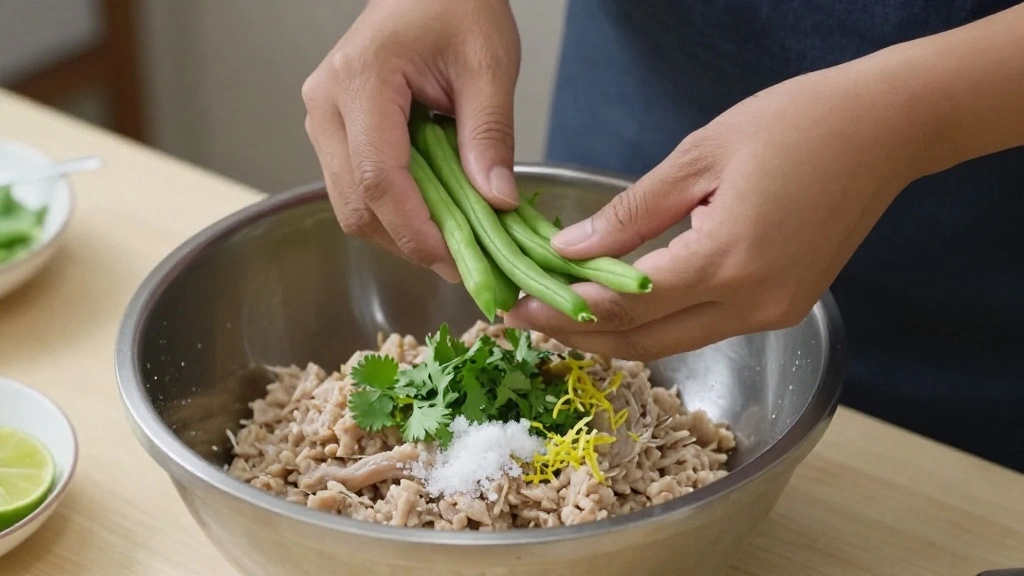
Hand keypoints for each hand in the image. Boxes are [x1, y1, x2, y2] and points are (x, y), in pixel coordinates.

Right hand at [302, 0, 520, 281]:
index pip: (380, 178)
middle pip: (356, 204)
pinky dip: (392, 212)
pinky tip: (430, 213)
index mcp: (361, 80)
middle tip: (463, 262)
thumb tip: (495, 202)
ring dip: (399, 232)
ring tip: (452, 240)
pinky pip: (354, 188)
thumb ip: (489, 134)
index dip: (417, 231)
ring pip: (350, 205)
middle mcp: (326, 104)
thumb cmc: (456, 6)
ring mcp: (322, 118)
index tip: (458, 261)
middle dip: (409, 242)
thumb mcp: (489, 64)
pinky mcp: (331, 129)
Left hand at [505, 57, 930, 359]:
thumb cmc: (797, 124)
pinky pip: (707, 326)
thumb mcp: (698, 156)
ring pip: (674, 341)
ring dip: (616, 334)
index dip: (562, 310)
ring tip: (560, 314)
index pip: (623, 304)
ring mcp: (774, 311)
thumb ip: (630, 213)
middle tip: (524, 320)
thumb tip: (569, 250)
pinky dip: (659, 321)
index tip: (514, 304)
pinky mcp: (785, 307)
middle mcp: (753, 302)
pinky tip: (623, 304)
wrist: (884, 129)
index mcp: (727, 260)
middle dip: (579, 336)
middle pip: (645, 341)